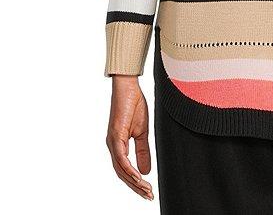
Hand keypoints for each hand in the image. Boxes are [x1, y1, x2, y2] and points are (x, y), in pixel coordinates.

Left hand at [106, 75, 153, 200]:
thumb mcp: (142, 131)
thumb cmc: (134, 105)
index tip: (148, 192)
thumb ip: (143, 151)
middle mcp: (113, 146)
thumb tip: (146, 171)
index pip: (126, 170)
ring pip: (121, 169)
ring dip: (133, 182)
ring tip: (146, 190)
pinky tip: (138, 176)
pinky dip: (129, 169)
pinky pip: (121, 157)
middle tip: (149, 196)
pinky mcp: (115, 135)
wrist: (128, 87)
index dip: (136, 183)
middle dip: (136, 187)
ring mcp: (113, 141)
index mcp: (119, 145)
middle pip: (122, 174)